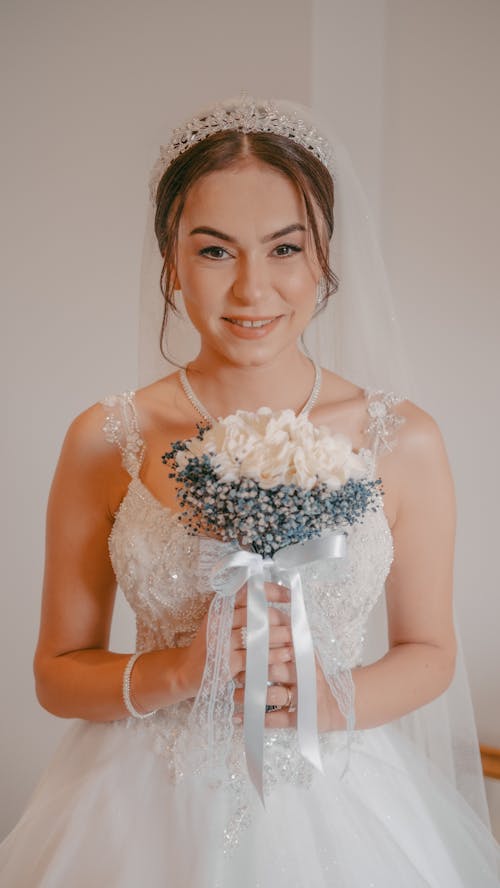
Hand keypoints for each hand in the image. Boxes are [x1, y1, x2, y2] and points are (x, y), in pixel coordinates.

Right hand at [176, 580, 291, 698]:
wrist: (188, 671)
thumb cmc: (212, 644)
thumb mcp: (221, 622)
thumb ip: (241, 612)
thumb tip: (274, 605)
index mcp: (220, 607)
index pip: (247, 591)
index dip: (271, 591)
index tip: (290, 595)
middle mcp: (219, 620)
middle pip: (256, 614)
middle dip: (280, 619)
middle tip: (296, 624)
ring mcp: (222, 641)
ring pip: (258, 635)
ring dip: (281, 637)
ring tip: (296, 639)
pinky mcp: (226, 662)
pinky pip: (256, 657)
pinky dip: (274, 656)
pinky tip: (286, 656)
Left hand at [232, 591, 341, 732]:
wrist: (337, 706)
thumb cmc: (313, 675)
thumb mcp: (306, 653)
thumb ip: (289, 635)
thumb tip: (265, 610)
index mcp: (306, 655)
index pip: (284, 643)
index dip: (262, 641)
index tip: (242, 639)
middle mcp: (307, 675)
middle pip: (276, 668)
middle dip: (252, 669)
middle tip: (232, 668)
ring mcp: (305, 698)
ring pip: (274, 695)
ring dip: (251, 695)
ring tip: (233, 693)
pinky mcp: (301, 719)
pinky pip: (276, 720)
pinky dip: (256, 719)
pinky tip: (238, 718)